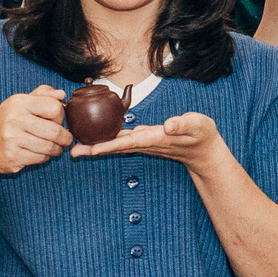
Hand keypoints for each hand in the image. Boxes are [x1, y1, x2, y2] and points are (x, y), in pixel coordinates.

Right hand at [0, 86, 70, 176]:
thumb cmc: (6, 123)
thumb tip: (62, 94)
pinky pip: (41, 158)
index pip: (55, 108)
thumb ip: (42, 94)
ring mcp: (12, 139)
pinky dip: (45, 157)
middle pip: (56, 130)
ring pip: (50, 147)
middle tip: (65, 140)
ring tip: (54, 147)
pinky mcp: (13, 156)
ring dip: (57, 149)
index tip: (57, 122)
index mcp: (18, 102)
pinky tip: (38, 153)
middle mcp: (14, 119)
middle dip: (65, 137)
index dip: (61, 116)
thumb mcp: (19, 103)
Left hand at [75, 110, 232, 170]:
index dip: (109, 145)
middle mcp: (146, 143)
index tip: (91, 149)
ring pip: (116, 144)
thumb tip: (168, 125)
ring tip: (76, 148)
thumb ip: (182, 124)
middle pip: (115, 147)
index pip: (128, 143)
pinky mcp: (144, 139)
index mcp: (155, 139)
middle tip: (72, 152)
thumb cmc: (202, 135)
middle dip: (94, 150)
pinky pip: (122, 140)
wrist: (205, 150)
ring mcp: (144, 143)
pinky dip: (107, 140)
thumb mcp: (197, 125)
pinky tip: (96, 138)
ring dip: (96, 147)